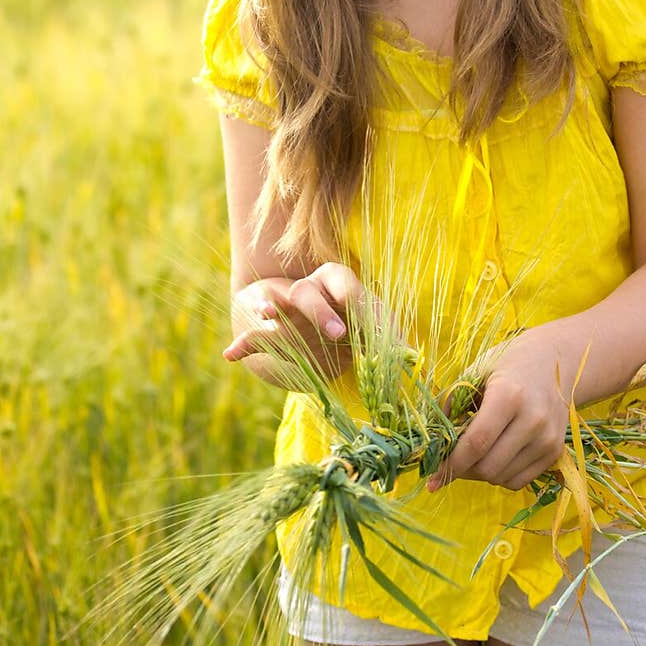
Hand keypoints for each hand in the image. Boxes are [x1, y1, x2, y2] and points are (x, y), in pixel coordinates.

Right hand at [223, 263, 385, 380]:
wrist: (326, 333)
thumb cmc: (358, 328)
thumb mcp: (376, 331)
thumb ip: (390, 344)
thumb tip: (413, 360)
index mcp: (339, 285)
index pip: (346, 285)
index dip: (357, 301)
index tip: (369, 323)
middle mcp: (311, 290)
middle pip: (309, 291)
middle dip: (321, 312)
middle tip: (338, 334)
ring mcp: (287, 309)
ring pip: (279, 304)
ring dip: (273, 309)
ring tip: (265, 315)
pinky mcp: (270, 331)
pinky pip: (255, 336)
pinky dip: (244, 345)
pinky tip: (231, 355)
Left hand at [426, 328, 585, 493]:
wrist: (554, 362)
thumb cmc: (508, 364)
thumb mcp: (475, 373)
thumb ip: (450, 403)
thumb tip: (431, 441)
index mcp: (509, 396)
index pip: (477, 442)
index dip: (451, 463)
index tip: (432, 476)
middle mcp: (533, 420)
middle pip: (488, 466)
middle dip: (462, 470)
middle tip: (450, 461)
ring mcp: (547, 439)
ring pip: (502, 478)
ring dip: (479, 474)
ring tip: (472, 454)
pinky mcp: (555, 451)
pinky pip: (518, 481)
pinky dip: (499, 476)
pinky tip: (493, 457)